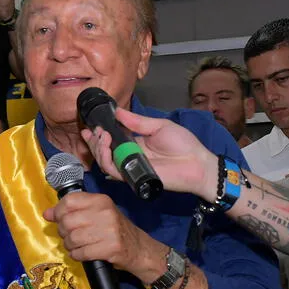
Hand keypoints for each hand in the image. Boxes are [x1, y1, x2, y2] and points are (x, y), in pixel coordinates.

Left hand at [43, 192, 167, 282]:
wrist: (138, 248)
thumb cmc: (115, 230)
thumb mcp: (97, 214)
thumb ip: (73, 211)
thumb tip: (48, 213)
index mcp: (101, 201)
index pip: (69, 201)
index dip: (58, 211)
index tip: (57, 218)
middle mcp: (105, 213)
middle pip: (67, 221)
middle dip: (63, 232)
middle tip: (69, 236)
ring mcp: (109, 231)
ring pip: (72, 238)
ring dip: (70, 245)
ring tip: (77, 246)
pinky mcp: (109, 248)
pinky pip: (81, 253)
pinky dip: (77, 255)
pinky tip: (83, 253)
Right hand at [81, 108, 218, 201]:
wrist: (196, 163)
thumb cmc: (182, 144)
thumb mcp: (159, 126)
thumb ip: (137, 122)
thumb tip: (117, 111)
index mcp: (135, 143)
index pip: (112, 140)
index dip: (99, 134)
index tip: (92, 125)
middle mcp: (130, 156)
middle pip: (104, 151)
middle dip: (94, 140)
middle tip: (95, 130)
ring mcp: (130, 167)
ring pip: (104, 161)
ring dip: (98, 148)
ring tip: (103, 136)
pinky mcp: (132, 177)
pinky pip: (113, 171)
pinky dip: (105, 159)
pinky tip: (107, 146)